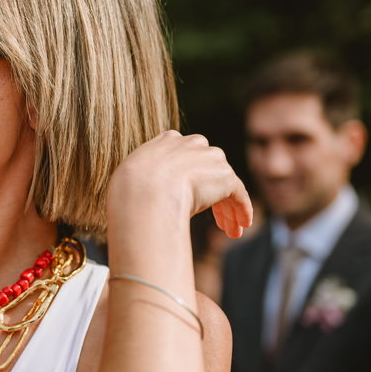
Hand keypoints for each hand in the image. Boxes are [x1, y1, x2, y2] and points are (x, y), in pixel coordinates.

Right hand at [109, 130, 252, 238]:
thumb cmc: (128, 190)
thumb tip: (138, 202)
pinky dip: (242, 210)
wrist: (143, 191)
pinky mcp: (225, 176)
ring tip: (230, 230)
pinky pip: (238, 195)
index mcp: (167, 141)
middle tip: (213, 215)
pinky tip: (240, 226)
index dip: (188, 178)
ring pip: (224, 183)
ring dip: (226, 208)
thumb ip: (143, 180)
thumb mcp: (130, 177)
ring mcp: (211, 158)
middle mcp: (193, 144)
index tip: (188, 196)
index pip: (185, 156)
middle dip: (211, 192)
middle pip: (208, 167)